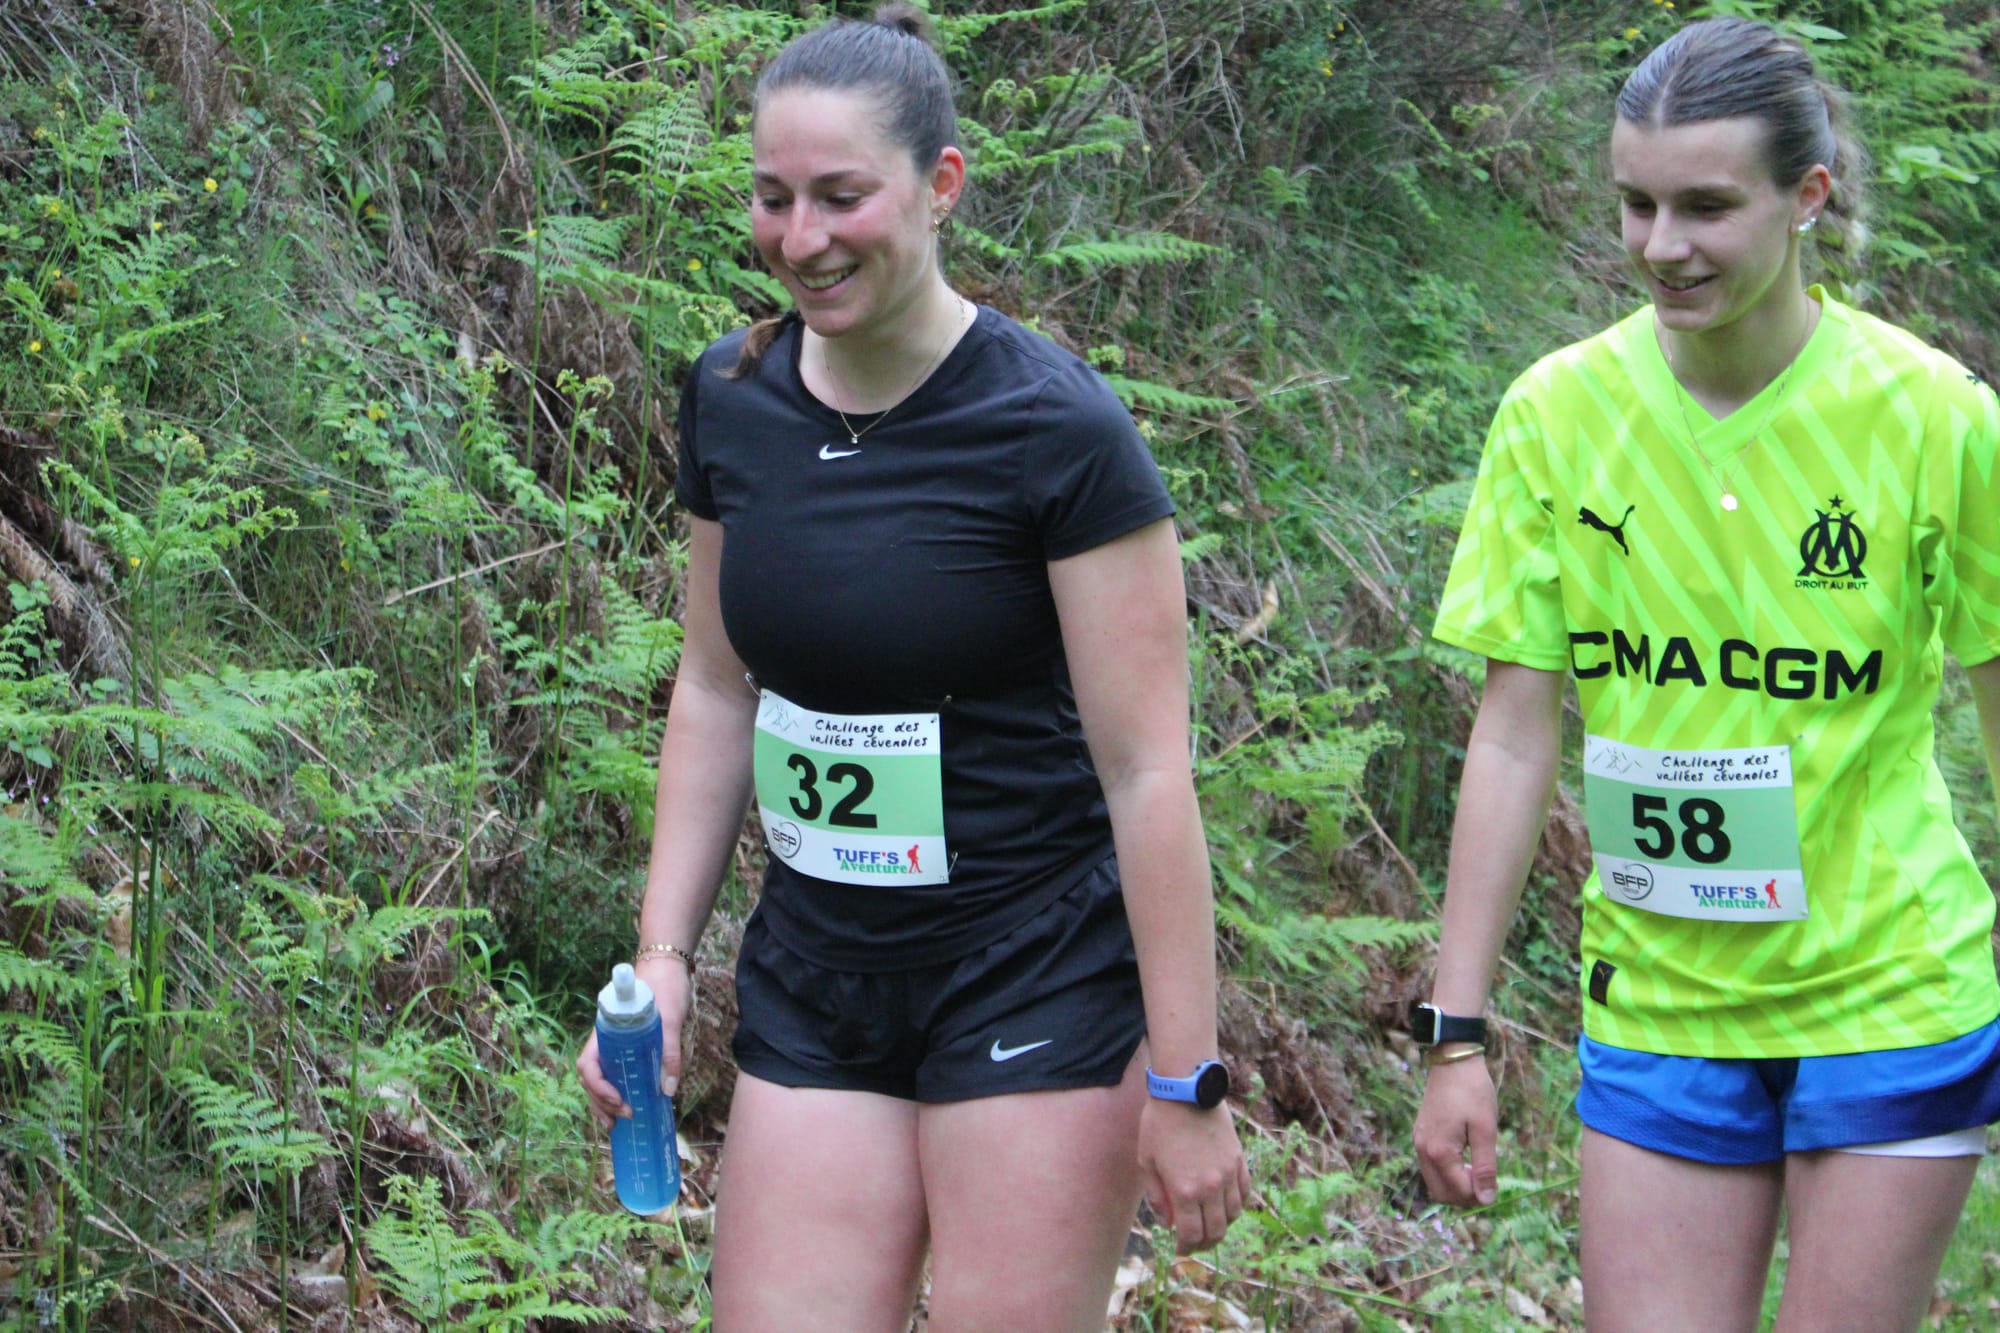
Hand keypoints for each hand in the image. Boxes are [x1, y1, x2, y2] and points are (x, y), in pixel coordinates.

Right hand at [577, 956, 693, 1129]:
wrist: (667, 966)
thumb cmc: (664, 987)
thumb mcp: (670, 1018)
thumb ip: (669, 1050)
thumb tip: (667, 1089)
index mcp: (606, 1032)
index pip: (587, 1065)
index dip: (598, 1088)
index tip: (618, 1100)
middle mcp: (605, 1041)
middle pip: (591, 1079)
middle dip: (601, 1103)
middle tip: (622, 1120)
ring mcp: (615, 1046)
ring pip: (599, 1080)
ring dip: (604, 1104)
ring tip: (616, 1126)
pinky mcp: (628, 1049)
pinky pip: (616, 1074)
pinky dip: (617, 1094)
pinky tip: (628, 1109)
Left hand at [1137, 1098, 1250, 1253]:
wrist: (1187, 1091)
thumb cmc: (1160, 1123)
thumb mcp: (1146, 1161)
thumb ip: (1157, 1196)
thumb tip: (1167, 1222)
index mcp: (1185, 1190)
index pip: (1192, 1234)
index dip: (1186, 1247)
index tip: (1180, 1248)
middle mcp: (1211, 1187)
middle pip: (1216, 1231)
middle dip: (1204, 1243)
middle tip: (1194, 1242)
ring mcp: (1229, 1174)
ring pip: (1233, 1215)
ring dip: (1222, 1226)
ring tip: (1210, 1225)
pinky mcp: (1239, 1161)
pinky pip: (1245, 1193)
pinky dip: (1237, 1206)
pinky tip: (1226, 1205)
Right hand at [1413, 1054, 1498, 1205]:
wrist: (1453, 1060)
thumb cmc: (1473, 1092)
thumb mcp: (1485, 1129)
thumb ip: (1485, 1167)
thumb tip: (1487, 1201)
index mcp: (1439, 1151)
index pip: (1458, 1191)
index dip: (1480, 1195)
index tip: (1497, 1183)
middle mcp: (1423, 1150)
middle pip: (1441, 1194)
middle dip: (1465, 1196)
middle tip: (1487, 1180)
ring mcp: (1418, 1143)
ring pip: (1435, 1183)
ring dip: (1456, 1185)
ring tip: (1477, 1169)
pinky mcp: (1420, 1135)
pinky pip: (1431, 1168)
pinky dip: (1448, 1172)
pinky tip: (1466, 1158)